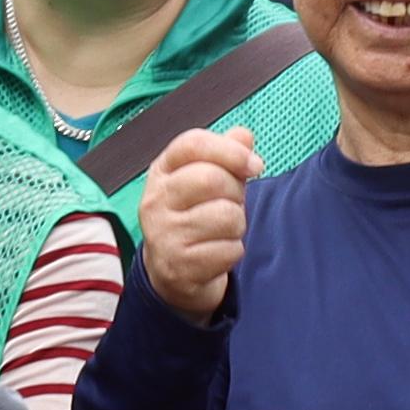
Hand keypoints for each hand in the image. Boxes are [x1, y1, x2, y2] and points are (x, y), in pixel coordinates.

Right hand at [136, 125, 259, 320]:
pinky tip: (217, 253)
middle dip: (235, 193)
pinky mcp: (179, 266)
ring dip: (237, 226)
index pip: (193, 144)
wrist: (172, 273)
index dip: (230, 150)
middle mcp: (155, 200)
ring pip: (226, 216)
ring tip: (222, 231)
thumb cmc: (194, 219)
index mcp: (162, 171)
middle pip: (212, 179)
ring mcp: (164, 234)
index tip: (254, 164)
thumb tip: (244, 135)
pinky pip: (228, 250)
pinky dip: (232, 252)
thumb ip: (226, 156)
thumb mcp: (206, 181)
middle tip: (230, 205)